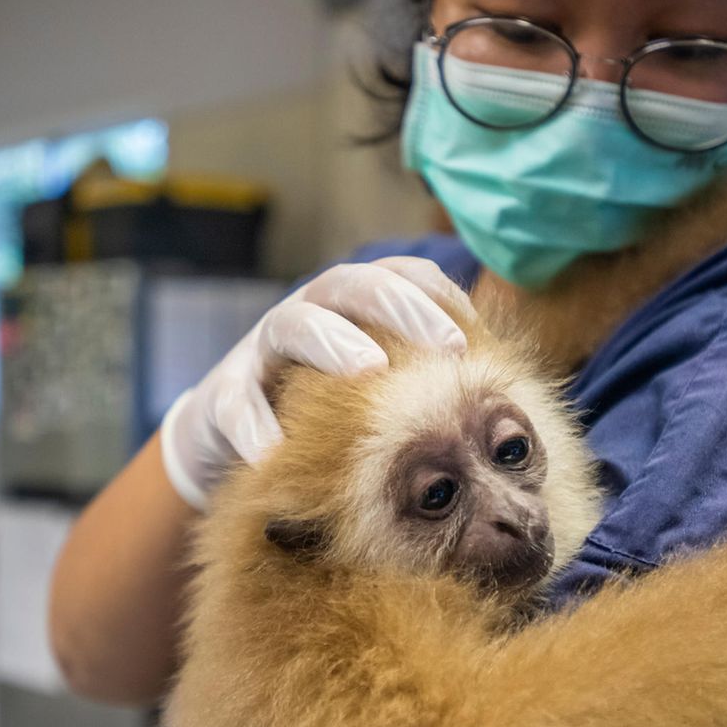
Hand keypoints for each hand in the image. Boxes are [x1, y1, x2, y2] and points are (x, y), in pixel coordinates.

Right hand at [159, 257, 471, 508]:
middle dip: (402, 308)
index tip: (474, 333)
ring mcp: (262, 349)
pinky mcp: (224, 393)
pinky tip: (275, 451)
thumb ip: (424, 378)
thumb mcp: (377, 388)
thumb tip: (502, 384)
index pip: (400, 275)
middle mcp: (309, 312)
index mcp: (352, 305)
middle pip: (352, 286)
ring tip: (368, 369)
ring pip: (293, 325)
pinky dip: (255, 425)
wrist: (238, 438)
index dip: (439, 294)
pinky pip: (236, 402)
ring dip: (333, 342)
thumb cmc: (326, 410)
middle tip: (447, 347)